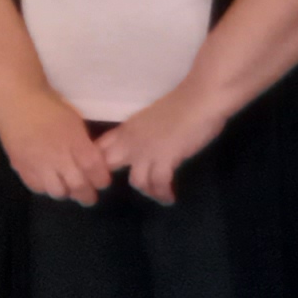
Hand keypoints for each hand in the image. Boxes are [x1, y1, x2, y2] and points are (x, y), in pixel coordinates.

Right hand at [0, 83, 109, 203]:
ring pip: (58, 192)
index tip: (102, 182)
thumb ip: (84, 143)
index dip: (101, 180)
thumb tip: (93, 161)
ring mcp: (39, 164)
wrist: (16, 100)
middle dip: (87, 195)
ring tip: (67, 188)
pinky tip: (48, 182)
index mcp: (75, 141)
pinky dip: (46, 188)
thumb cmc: (48, 105)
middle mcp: (58, 156)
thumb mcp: (74, 121)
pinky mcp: (22, 167)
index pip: (94, 169)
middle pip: (78, 186)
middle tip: (89, 197)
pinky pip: (37, 187)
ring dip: (66, 192)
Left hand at [104, 86, 230, 203]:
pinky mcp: (165, 160)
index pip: (100, 147)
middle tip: (131, 186)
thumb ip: (144, 134)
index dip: (97, 161)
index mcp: (127, 128)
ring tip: (157, 194)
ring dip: (147, 190)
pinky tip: (170, 198)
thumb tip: (146, 146)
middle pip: (108, 165)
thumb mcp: (153, 119)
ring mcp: (147, 151)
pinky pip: (159, 184)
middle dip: (114, 180)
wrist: (200, 99)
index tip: (104, 173)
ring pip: (136, 181)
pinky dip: (164, 194)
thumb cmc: (183, 102)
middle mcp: (131, 140)